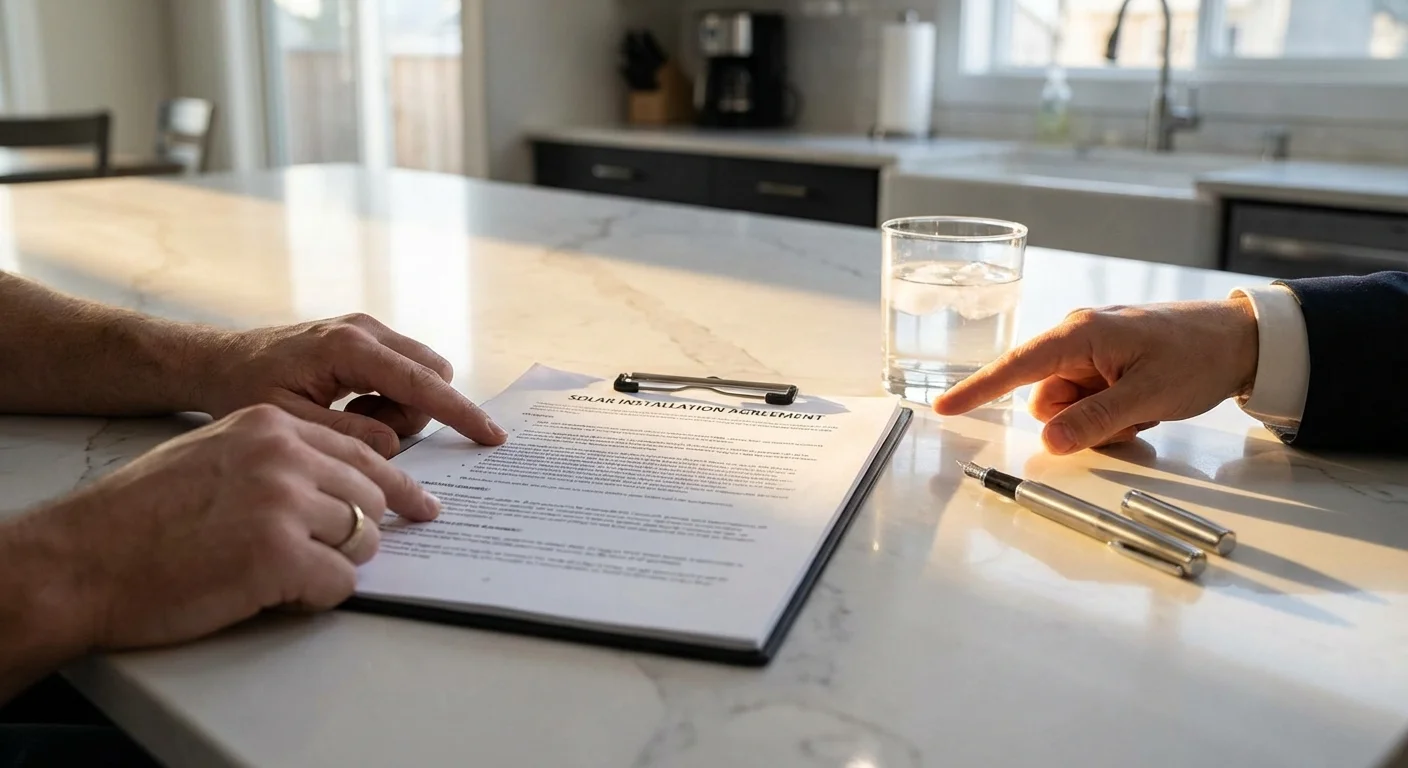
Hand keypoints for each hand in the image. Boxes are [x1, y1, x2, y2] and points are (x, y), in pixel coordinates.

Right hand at [14, 404, 438, 652]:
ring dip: (337, 564)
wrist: (78, 559)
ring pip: (363, 539)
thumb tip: (332, 487)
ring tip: (289, 575)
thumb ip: (274, 459)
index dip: (393, 485)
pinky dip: (319, 597)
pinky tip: (281, 595)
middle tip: (345, 552)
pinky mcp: (280, 555)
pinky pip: (340, 582)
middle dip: (367, 530)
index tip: (420, 504)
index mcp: (270, 424)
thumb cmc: (136, 517)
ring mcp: (284, 502)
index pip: (360, 452)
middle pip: (371, 496)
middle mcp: (285, 454)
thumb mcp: (213, 454)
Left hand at [193, 314, 503, 456]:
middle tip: (365, 428)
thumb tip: (393, 443)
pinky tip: (351, 405)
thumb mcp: (290, 423)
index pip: (422, 383)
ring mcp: (368, 328)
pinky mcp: (366, 335)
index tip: (491, 436)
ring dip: (401, 408)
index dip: (460, 413)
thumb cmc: (245, 391)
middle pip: (431, 376)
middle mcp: (366, 328)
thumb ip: (347, 435)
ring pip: (422, 375)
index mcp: (348, 348)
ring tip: (350, 417)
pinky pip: (404, 371)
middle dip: (417, 413)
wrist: (219, 361)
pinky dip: (390, 397)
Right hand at [933, 298, 1258, 453]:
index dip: (978, 389)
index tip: (943, 407)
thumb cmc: (1199, 356)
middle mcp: (1078, 339)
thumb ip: (1094, 421)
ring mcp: (1092, 353)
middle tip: (1129, 417)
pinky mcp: (1106, 365)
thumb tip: (1048, 441)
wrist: (1244, 340)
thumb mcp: (1148, 396)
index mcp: (1081, 334)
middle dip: (1078, 420)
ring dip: (1099, 420)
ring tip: (1142, 409)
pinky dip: (1111, 414)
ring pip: (1067, 407)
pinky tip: (1144, 405)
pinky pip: (1088, 403)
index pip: (1016, 366)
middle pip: (1045, 398)